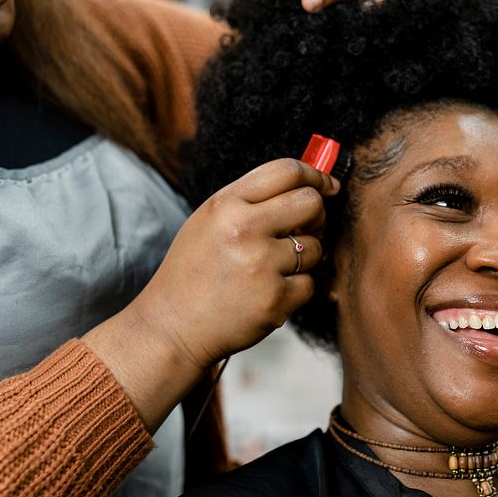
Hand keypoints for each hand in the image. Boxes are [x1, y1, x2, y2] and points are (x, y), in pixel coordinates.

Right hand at [131, 159, 338, 371]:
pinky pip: (309, 284)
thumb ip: (252, 201)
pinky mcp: (274, 300)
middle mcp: (243, 229)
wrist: (171, 326)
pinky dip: (295, 290)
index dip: (314, 175)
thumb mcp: (209, 222)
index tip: (326, 186)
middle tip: (303, 229)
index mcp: (225, 204)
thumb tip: (309, 188)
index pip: (286, 170)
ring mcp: (261, 265)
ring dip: (303, 258)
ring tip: (270, 270)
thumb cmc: (193, 272)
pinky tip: (266, 294)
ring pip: (316, 247)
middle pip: (311, 203)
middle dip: (316, 216)